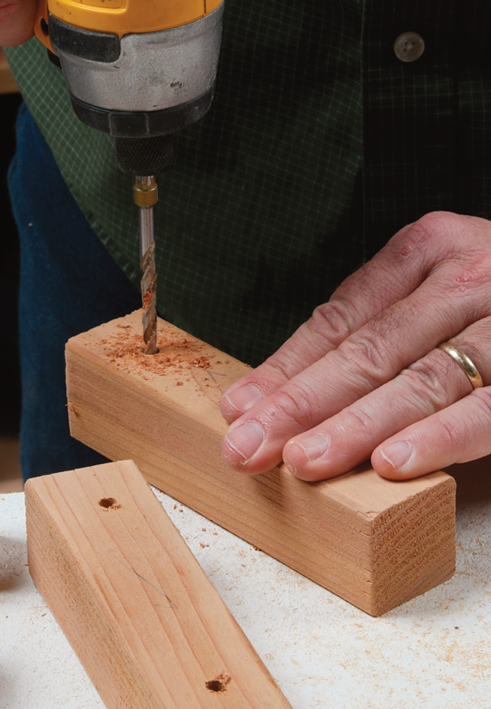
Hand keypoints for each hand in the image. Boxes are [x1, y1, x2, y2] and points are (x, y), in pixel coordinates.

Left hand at [219, 212, 490, 480]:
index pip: (343, 314)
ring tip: (306, 461)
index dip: (287, 367)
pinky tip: (398, 463)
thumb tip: (274, 394)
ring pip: (426, 376)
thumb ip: (377, 329)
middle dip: (303, 403)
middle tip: (249, 447)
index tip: (241, 410)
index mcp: (431, 245)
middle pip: (372, 346)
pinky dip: (445, 436)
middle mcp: (471, 270)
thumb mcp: (440, 289)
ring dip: (359, 425)